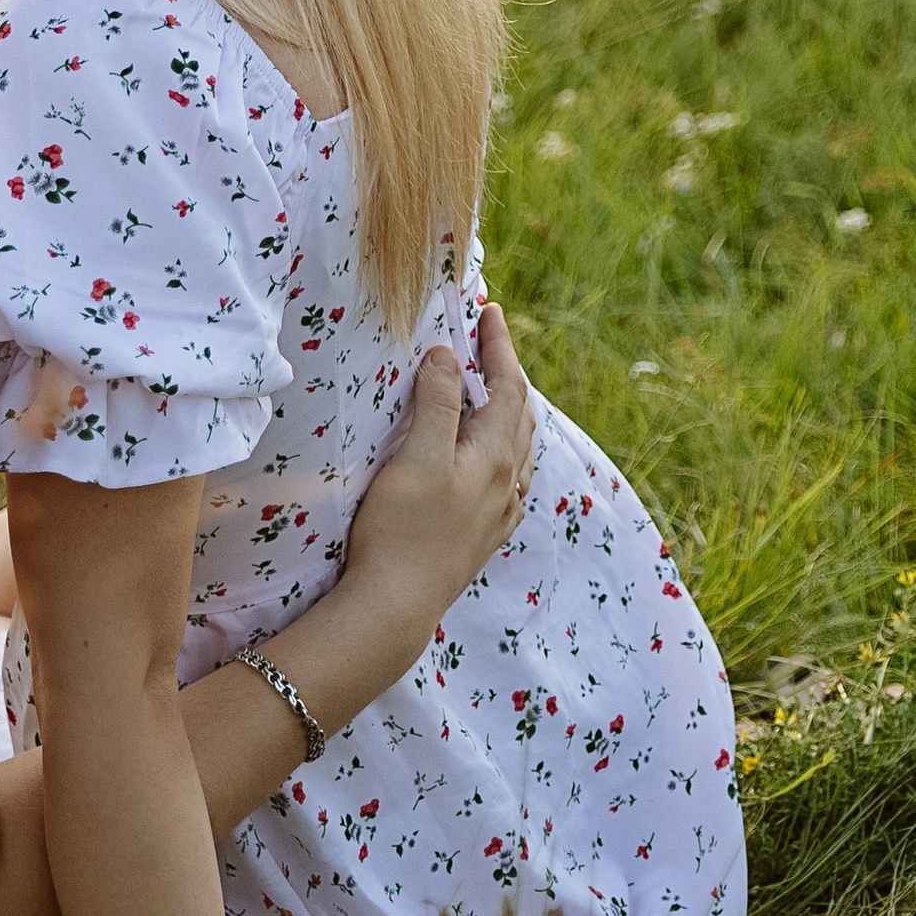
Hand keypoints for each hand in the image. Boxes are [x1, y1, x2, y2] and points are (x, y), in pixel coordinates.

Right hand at [343, 301, 536, 631]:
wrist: (395, 605)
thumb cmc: (402, 528)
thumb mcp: (417, 456)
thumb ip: (438, 404)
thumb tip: (448, 356)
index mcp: (496, 457)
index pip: (508, 386)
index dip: (499, 345)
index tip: (489, 310)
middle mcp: (508, 483)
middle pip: (520, 414)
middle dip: (506, 372)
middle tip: (486, 340)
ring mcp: (498, 512)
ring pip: (519, 447)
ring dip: (508, 409)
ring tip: (491, 388)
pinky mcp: (482, 534)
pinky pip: (509, 476)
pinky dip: (504, 447)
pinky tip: (492, 457)